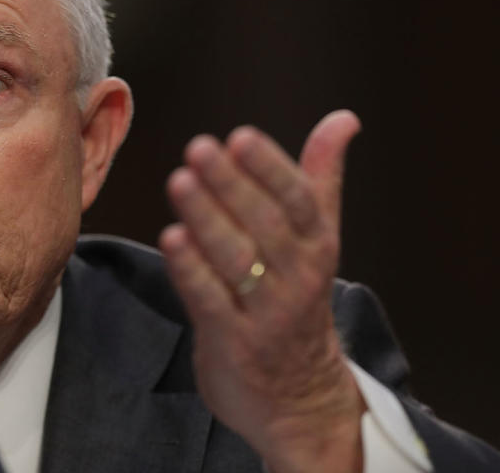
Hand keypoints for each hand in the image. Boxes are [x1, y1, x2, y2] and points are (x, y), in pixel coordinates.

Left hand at [159, 110, 365, 472]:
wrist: (301, 397)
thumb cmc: (298, 301)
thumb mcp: (316, 241)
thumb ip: (318, 178)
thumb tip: (343, 119)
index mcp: (316, 246)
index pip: (298, 201)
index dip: (271, 168)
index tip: (241, 136)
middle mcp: (297, 278)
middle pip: (265, 225)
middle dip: (231, 184)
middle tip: (198, 148)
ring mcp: (266, 313)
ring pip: (237, 260)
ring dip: (207, 218)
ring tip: (180, 182)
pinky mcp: (233, 343)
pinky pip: (211, 301)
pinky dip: (191, 270)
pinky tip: (172, 238)